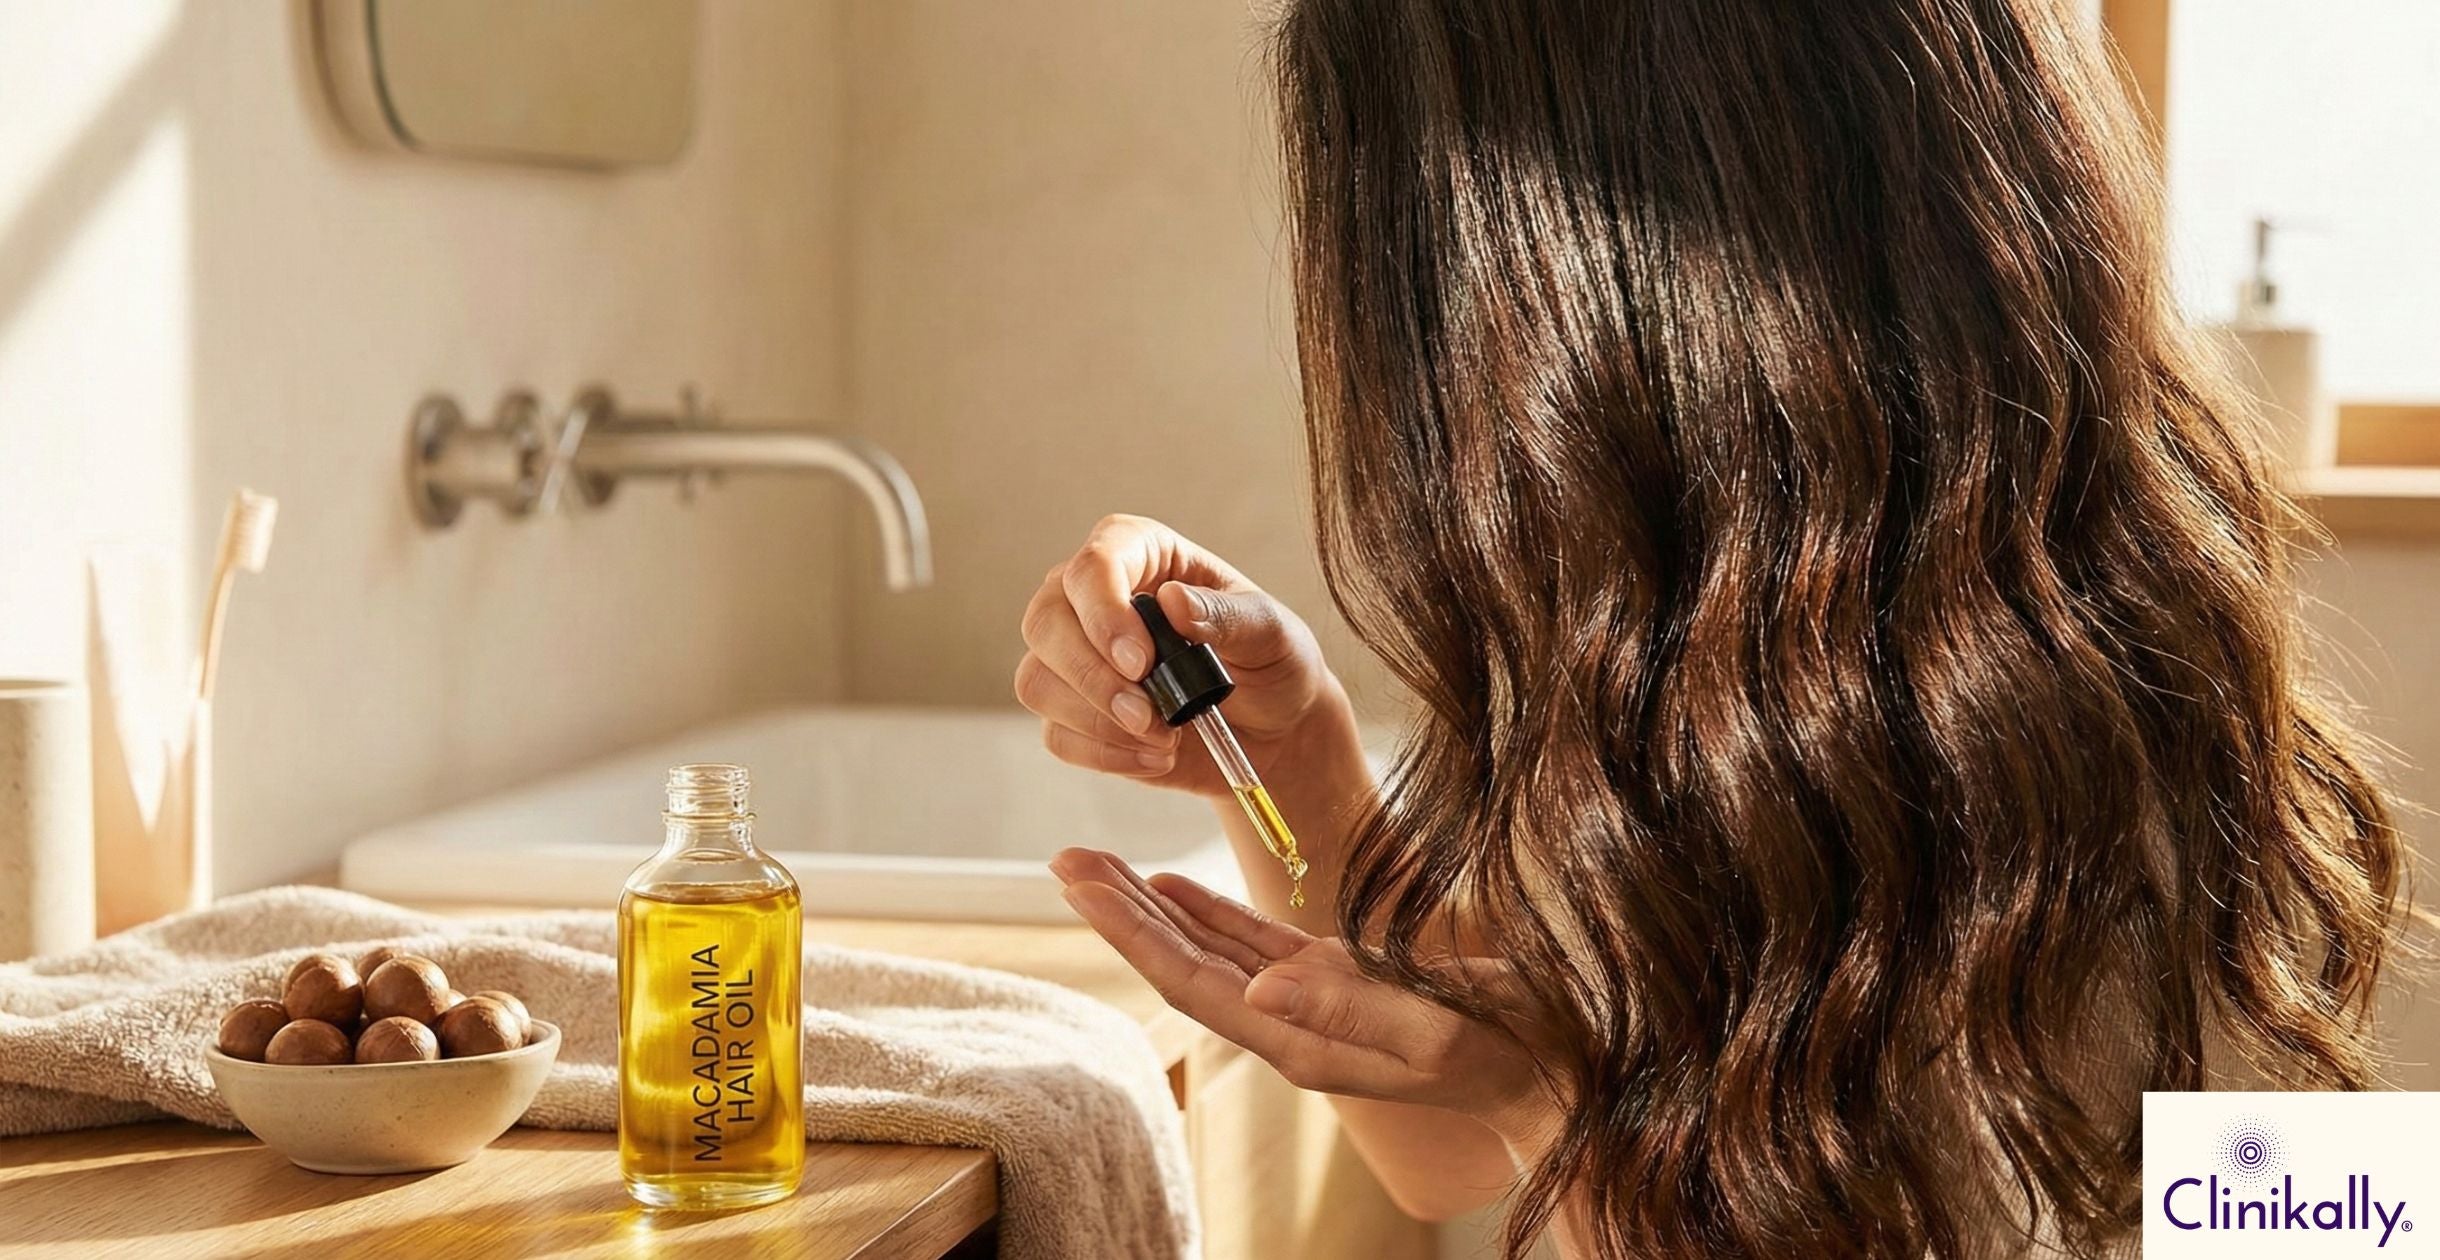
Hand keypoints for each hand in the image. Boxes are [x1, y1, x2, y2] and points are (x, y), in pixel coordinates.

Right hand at [1016, 515, 1351, 796]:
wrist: (1273, 728)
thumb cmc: (1271, 662)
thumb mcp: (1271, 633)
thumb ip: (1226, 616)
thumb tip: (1174, 602)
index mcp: (1140, 554)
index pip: (1092, 565)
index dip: (1104, 612)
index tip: (1141, 663)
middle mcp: (1091, 598)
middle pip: (1045, 622)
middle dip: (1093, 677)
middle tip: (1149, 715)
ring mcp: (1074, 655)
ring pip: (1038, 681)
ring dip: (1097, 721)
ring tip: (1164, 739)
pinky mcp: (1073, 712)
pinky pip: (1058, 734)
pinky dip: (1106, 754)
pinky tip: (1155, 756)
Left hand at [1050, 848, 1561, 1150]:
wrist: (1551, 1068)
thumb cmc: (1505, 1049)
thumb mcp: (1433, 1027)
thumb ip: (1351, 1007)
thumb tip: (1261, 985)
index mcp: (1300, 1039)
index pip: (1192, 983)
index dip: (1132, 933)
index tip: (1078, 886)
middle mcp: (1290, 1024)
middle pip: (1182, 964)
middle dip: (1119, 912)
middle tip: (1062, 859)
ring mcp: (1309, 1002)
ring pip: (1207, 949)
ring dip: (1149, 907)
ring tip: (1094, 864)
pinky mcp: (1336, 980)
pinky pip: (1251, 942)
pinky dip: (1206, 912)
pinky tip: (1169, 886)